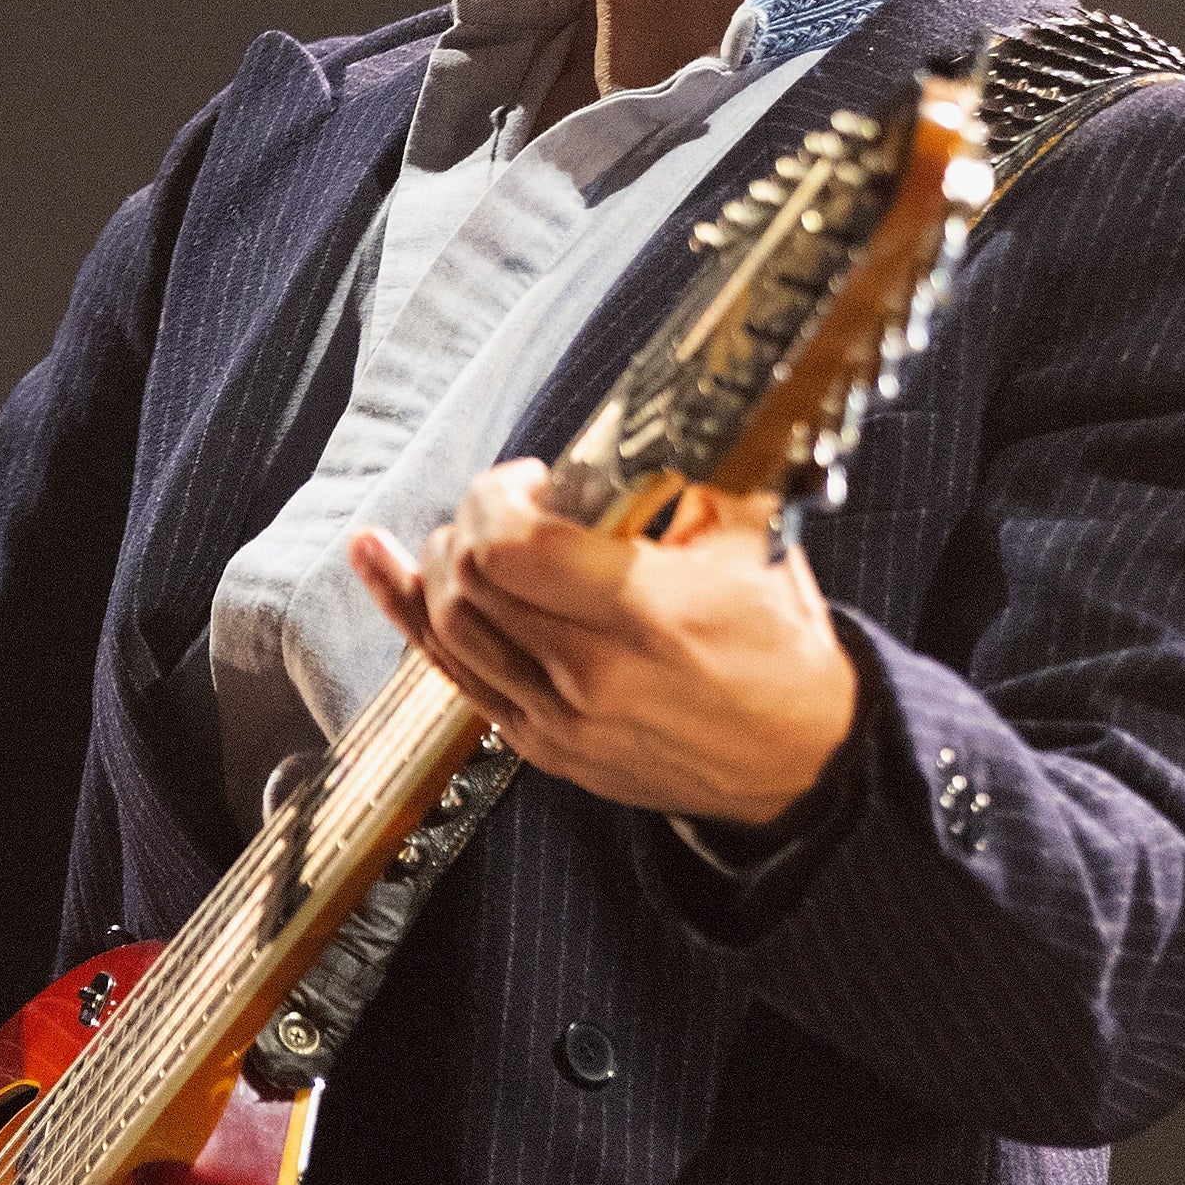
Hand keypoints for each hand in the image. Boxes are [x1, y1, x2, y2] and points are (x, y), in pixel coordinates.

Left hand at [349, 459, 857, 824]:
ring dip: (434, 564)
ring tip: (455, 530)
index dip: (498, 496)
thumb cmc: (781, 647)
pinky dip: (407, 616)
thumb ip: (683, 479)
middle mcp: (594, 674)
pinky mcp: (546, 748)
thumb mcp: (752, 540)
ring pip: (447, 630)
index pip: (514, 547)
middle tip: (507, 503)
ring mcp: (561, 721)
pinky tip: (380, 566)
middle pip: (469, 582)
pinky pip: (454, 677)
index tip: (530, 480)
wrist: (804, 760)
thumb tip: (626, 424)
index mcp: (647, 614)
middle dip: (469, 521)